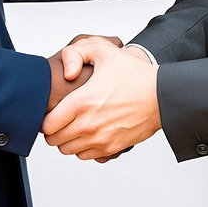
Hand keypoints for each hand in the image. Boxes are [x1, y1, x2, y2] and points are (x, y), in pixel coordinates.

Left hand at [42, 40, 160, 159]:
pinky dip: (83, 146)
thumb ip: (75, 52)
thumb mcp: (103, 50)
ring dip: (68, 139)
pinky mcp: (112, 148)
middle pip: (55, 140)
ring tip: (76, 123)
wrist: (161, 95)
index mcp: (82, 102)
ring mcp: (100, 139)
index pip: (47, 125)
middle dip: (55, 129)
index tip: (52, 110)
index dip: (46, 117)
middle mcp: (89, 125)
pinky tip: (89, 131)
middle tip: (62, 117)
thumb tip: (67, 73)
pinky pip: (86, 156)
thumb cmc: (134, 74)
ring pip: (68, 150)